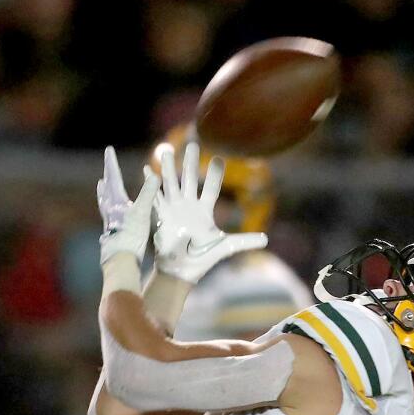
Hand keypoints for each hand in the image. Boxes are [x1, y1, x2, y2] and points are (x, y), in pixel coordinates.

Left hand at [97, 146, 157, 265]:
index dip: (111, 163)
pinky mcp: (111, 232)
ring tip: (101, 185)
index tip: (109, 150)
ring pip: (104, 201)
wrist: (120, 260)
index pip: (113, 177)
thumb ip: (148, 194)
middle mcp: (110, 209)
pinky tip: (110, 212)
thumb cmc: (131, 236)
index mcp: (116, 202)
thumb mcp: (143, 213)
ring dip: (104, 191)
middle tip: (106, 166)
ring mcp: (109, 221)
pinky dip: (108, 207)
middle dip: (108, 176)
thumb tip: (155, 175)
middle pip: (107, 188)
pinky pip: (107, 214)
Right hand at [152, 142, 266, 283]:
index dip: (214, 174)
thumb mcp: (226, 247)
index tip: (219, 157)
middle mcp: (188, 206)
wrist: (182, 270)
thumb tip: (266, 239)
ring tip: (166, 150)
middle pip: (189, 179)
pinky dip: (151, 183)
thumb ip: (244, 240)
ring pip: (171, 183)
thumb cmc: (202, 258)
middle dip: (190, 162)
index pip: (211, 188)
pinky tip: (147, 169)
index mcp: (204, 211)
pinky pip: (155, 196)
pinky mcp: (161, 216)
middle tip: (193, 144)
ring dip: (168, 167)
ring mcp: (174, 209)